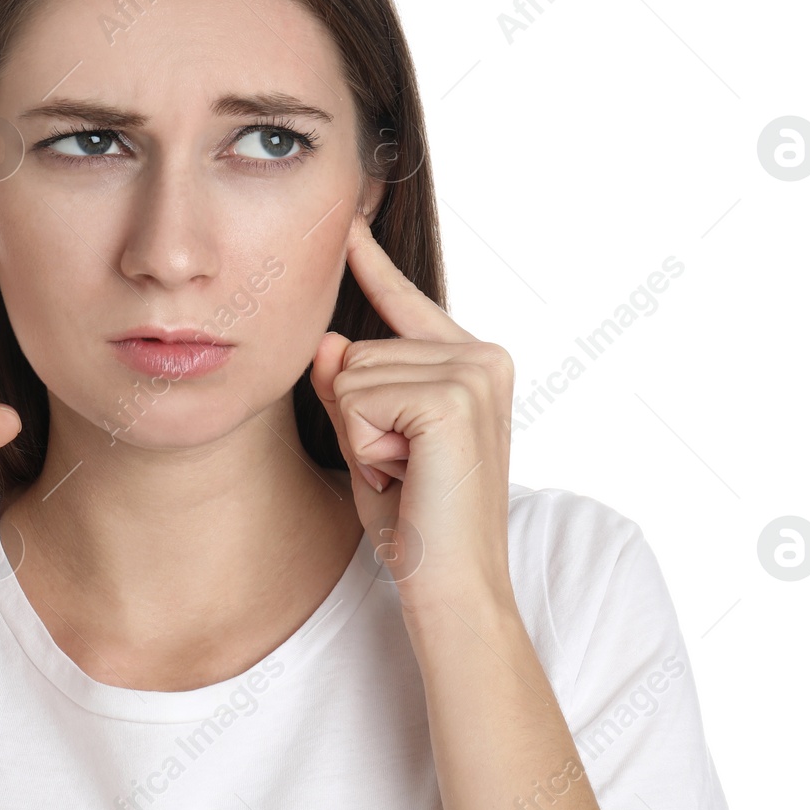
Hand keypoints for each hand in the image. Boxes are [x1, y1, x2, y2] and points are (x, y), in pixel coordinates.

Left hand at [309, 211, 514, 618]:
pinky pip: (357, 397)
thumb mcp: (370, 443)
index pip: (405, 304)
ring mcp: (472, 372)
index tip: (350, 221)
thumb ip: (351, 386)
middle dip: (357, 417)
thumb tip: (327, 342)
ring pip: (351, 374)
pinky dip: (366, 446)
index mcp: (473, 362)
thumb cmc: (416, 524)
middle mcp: (481, 356)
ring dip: (362, 437)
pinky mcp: (452, 396)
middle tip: (401, 470)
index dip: (372, 266)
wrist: (452, 588)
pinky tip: (406, 476)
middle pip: (357, 350)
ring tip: (407, 476)